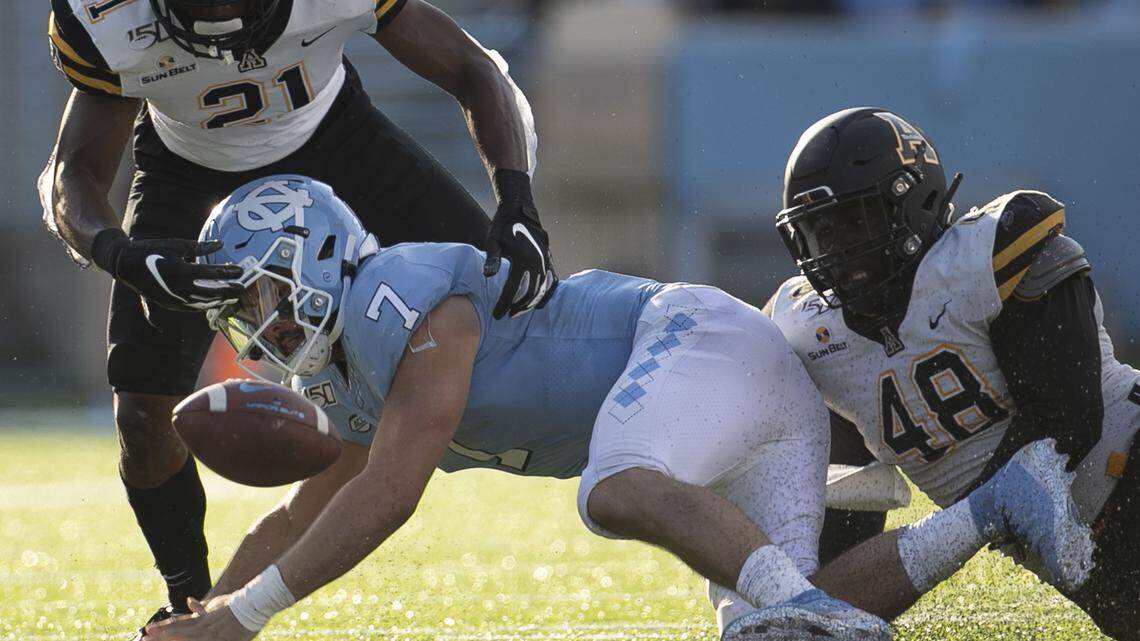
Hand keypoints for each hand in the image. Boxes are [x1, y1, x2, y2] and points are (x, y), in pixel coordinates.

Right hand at [93, 228, 243, 312]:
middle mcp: (178, 288)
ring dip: (219, 300)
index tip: (242, 272)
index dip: (229, 273)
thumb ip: (200, 247)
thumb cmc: (152, 250)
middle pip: (211, 292)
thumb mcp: (177, 245)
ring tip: (232, 297)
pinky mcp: (169, 304)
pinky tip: (215, 303)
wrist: (126, 265)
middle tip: (242, 288)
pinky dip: (205, 305)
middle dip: (229, 291)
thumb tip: (221, 244)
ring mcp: (173, 298)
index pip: (212, 274)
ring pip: (203, 303)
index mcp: (181, 270)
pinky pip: (192, 307)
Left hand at [143, 596, 255, 640]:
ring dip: (172, 640)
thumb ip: (201, 607)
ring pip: (187, 640)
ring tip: (157, 640)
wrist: (253, 603)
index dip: (162, 628)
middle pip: (178, 633)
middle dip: (161, 636)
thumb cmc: (235, 604)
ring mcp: (211, 634)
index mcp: (200, 618)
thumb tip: (189, 602)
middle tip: (144, 638)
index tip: (148, 630)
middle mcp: (202, 626)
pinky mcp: (221, 640)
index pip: (177, 623)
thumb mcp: (216, 603)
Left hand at [483, 170, 556, 318]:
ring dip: (531, 303)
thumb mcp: (493, 241)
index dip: (504, 304)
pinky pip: (551, 280)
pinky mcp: (548, 258)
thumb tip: (488, 276)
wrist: (519, 209)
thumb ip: (493, 259)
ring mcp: (545, 261)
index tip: (497, 315)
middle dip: (518, 307)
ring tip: (520, 311)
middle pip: (529, 293)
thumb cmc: (502, 225)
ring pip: (541, 289)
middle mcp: (537, 262)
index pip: (512, 290)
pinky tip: (540, 303)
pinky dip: (546, 293)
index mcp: (522, 260)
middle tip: (507, 315)